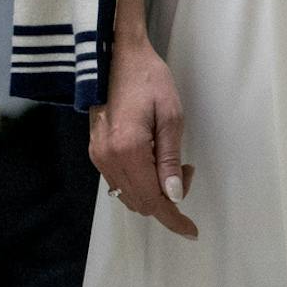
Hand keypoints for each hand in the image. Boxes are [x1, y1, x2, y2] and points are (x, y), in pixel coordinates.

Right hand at [90, 31, 196, 238]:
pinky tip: (151, 161)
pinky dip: (138, 182)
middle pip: (140, 202)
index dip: (174, 220)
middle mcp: (107, 157)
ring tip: (171, 164)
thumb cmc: (148, 79)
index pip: (153, 200)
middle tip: (186, 172)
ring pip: (127, 195)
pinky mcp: (94, 148)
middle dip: (168, 201)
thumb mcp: (170, 116)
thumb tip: (173, 196)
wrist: (114, 54)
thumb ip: (170, 159)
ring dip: (152, 192)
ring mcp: (97, 154)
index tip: (192, 231)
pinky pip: (118, 181)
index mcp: (128, 150)